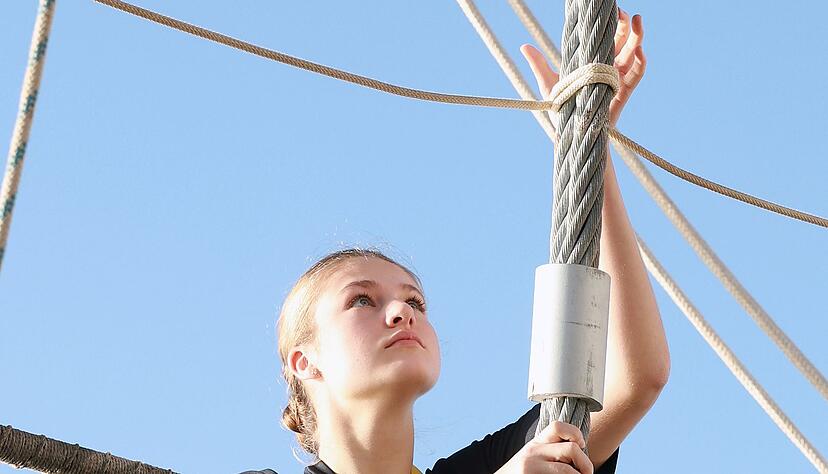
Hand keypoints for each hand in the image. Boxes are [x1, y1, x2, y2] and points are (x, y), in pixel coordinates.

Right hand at [494, 421, 592, 473]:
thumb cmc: (520, 472)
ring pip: (568, 470)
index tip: (581, 446)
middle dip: (586, 463)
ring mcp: (532, 467)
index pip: (558, 426)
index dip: (576, 433)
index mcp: (536, 443)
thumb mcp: (532, 456)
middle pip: (572, 449)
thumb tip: (580, 451)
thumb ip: (550, 450)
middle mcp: (533, 452)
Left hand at [520, 8, 646, 127]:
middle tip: (623, 13)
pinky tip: (639, 50)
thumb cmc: (562, 109)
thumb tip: (523, 46)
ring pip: (632, 53)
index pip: (604, 38)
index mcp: (592, 62)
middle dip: (624, 26)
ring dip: (637, 36)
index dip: (610, 23)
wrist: (571, 133)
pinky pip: (637, 75)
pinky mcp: (623, 92)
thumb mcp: (549, 84)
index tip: (609, 10)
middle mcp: (606, 67)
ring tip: (638, 20)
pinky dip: (641, 62)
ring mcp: (616, 78)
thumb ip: (539, 65)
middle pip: (621, 42)